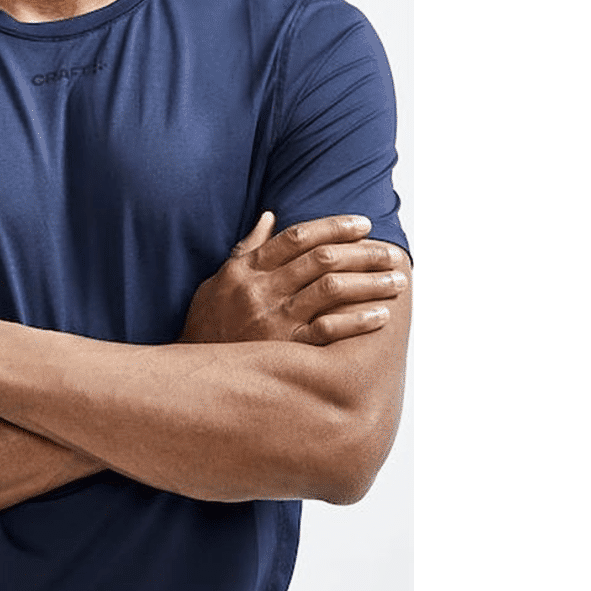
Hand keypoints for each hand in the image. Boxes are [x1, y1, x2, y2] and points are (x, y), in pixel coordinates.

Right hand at [180, 213, 409, 345]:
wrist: (193, 373)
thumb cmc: (208, 325)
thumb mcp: (218, 280)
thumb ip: (247, 249)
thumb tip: (269, 216)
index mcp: (247, 269)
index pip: (298, 236)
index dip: (334, 226)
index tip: (363, 225)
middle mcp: (261, 290)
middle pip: (322, 259)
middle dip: (363, 253)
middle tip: (391, 252)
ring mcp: (273, 320)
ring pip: (331, 289)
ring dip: (370, 282)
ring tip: (397, 281)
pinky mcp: (283, 349)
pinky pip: (328, 330)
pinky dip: (357, 320)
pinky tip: (380, 315)